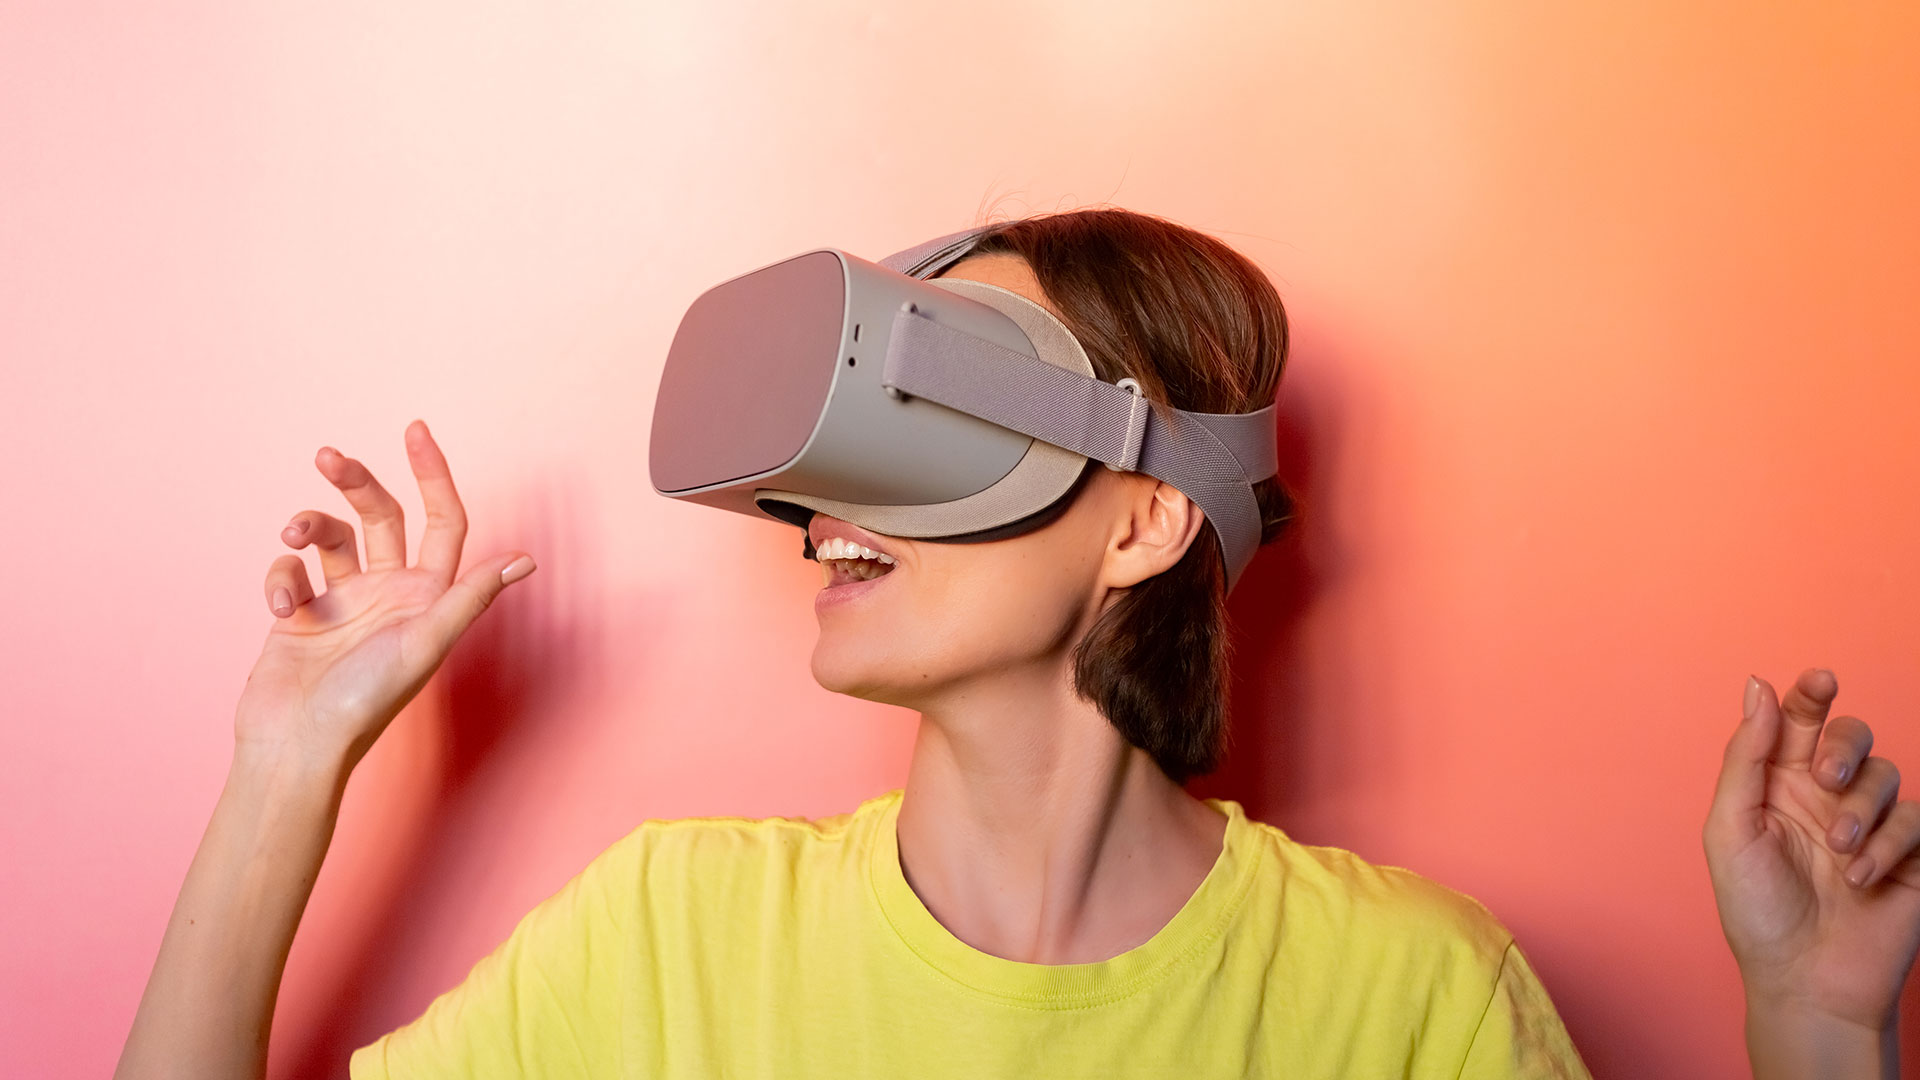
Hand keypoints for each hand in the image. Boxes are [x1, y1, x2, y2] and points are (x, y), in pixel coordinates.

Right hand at [236, 419, 535, 769]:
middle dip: (355, 481)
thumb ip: (469, 597)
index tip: (415, 429)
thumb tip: (525, 561)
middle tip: (327, 456)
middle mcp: (391, 592)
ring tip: (291, 539)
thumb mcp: (425, 643)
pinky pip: (290, 572)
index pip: (443, 521)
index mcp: (429, 595)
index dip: (434, 475)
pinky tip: (283, 610)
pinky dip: (281, 579)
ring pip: (329, 535)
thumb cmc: (365, 702)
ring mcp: (345, 601)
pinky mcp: (301, 613)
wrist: (296, 746)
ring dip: (308, 524)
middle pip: (380, 515)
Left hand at [1704, 667, 1919, 1033]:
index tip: (1820, 679)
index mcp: (1776, 783)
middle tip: (1828, 779)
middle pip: (1851, 734)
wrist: (1804, 979)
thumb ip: (1746, 757)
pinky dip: (1888, 845)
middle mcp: (1823, 796)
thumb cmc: (1757, 910)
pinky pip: (1915, 820)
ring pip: (1885, 774)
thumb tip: (1758, 687)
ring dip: (1861, 809)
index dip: (1810, 692)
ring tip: (1837, 851)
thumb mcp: (1732, 828)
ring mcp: (1868, 824)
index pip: (1799, 720)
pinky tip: (1861, 878)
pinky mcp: (1909, 855)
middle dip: (1845, 746)